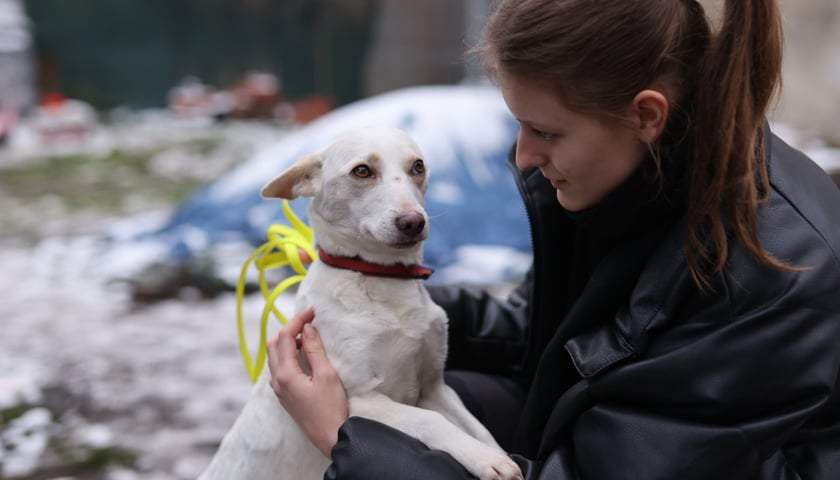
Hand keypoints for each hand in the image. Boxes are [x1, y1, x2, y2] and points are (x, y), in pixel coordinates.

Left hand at [267, 307, 348, 456]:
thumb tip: (307, 328)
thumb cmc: (331, 408)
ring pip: (274, 356)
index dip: (297, 320)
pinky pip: (279, 367)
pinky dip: (288, 354)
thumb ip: (314, 350)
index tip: (312, 311)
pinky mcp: (284, 395)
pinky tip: (304, 355)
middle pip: (274, 344)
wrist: (330, 437)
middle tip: (309, 322)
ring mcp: (279, 389)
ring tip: (308, 336)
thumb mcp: (327, 375)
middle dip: (289, 329)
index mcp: (285, 374)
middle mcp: (277, 381)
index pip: (285, 337)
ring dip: (288, 342)